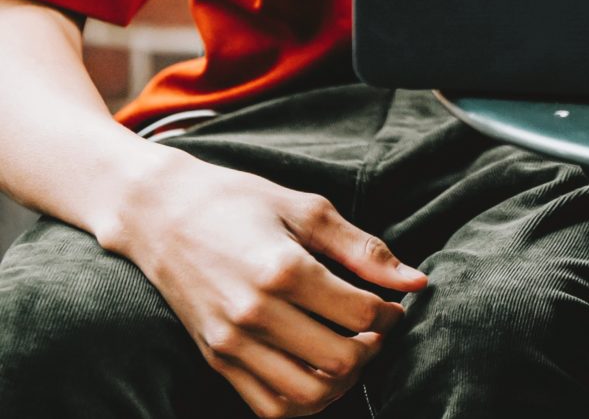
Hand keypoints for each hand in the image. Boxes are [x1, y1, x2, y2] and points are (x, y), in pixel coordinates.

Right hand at [104, 145, 425, 416]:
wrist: (160, 215)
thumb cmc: (239, 202)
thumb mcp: (307, 210)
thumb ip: (363, 249)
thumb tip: (416, 281)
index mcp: (283, 270)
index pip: (362, 313)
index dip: (392, 312)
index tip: (395, 303)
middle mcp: (254, 314)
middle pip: (340, 359)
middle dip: (374, 348)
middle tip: (378, 329)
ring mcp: (230, 343)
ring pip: (306, 394)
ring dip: (343, 381)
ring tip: (351, 352)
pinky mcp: (215, 359)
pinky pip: (268, 406)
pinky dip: (303, 402)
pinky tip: (317, 372)